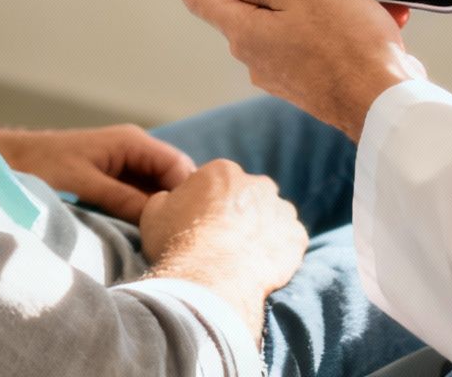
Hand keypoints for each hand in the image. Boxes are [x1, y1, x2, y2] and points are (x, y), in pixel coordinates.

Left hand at [0, 125, 194, 221]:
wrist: (9, 160)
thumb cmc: (42, 166)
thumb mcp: (86, 184)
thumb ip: (124, 199)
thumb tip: (161, 218)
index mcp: (131, 141)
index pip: (179, 166)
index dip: (190, 194)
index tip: (192, 224)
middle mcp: (134, 149)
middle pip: (174, 178)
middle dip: (181, 203)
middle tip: (182, 235)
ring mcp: (126, 164)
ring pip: (160, 189)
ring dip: (165, 209)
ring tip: (169, 237)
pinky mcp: (115, 178)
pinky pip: (143, 195)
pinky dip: (149, 211)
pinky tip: (150, 232)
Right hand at [139, 159, 307, 336]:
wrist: (208, 280)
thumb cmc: (177, 244)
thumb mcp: (154, 212)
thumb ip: (167, 199)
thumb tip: (172, 200)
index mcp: (222, 171)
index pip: (218, 182)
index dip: (208, 204)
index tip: (200, 225)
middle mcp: (257, 184)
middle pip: (249, 195)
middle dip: (240, 213)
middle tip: (223, 241)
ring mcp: (281, 210)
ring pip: (273, 217)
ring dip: (262, 230)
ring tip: (243, 257)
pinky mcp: (297, 237)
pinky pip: (290, 242)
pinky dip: (279, 252)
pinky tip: (260, 268)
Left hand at [177, 0, 424, 140]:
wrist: (386, 102)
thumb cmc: (347, 46)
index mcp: (244, 33)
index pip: (202, 0)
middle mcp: (257, 59)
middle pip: (251, 11)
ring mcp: (284, 75)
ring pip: (292, 26)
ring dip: (322, 10)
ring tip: (358, 1)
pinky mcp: (312, 85)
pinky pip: (319, 47)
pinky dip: (342, 32)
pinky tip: (373, 22)